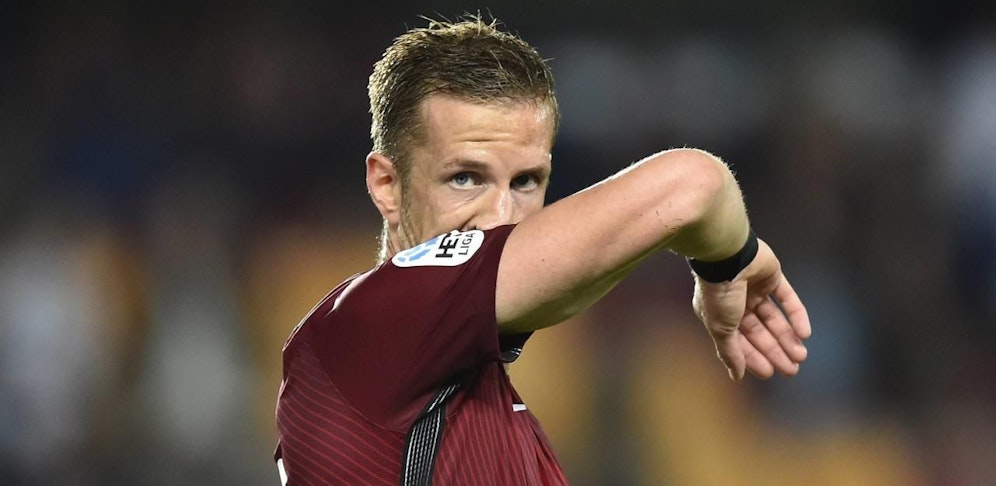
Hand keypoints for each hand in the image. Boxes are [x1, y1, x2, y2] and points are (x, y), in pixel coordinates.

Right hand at [692, 239, 810, 380]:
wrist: (728, 256)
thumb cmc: (718, 294)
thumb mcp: (721, 328)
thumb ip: (730, 352)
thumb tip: (736, 376)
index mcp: (719, 315)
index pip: (739, 341)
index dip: (754, 358)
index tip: (769, 372)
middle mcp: (736, 303)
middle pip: (759, 332)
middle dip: (775, 351)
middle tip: (792, 369)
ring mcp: (754, 289)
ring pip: (774, 318)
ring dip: (787, 336)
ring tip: (801, 354)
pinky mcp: (772, 276)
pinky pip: (787, 298)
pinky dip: (796, 315)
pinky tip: (805, 333)